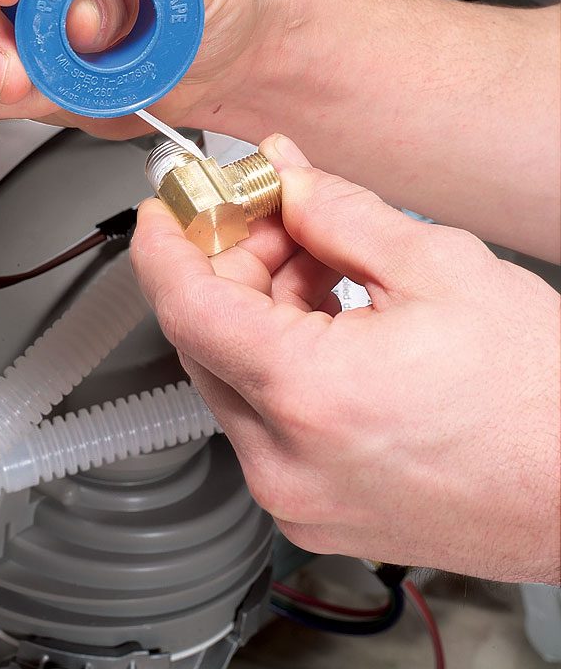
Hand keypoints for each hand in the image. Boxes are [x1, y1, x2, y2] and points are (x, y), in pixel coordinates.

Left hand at [130, 134, 560, 582]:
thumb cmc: (543, 402)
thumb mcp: (439, 269)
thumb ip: (338, 213)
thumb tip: (284, 176)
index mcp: (308, 397)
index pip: (185, 306)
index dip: (165, 244)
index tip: (165, 208)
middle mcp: (286, 463)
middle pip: (204, 337)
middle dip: (228, 263)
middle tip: (268, 214)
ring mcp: (298, 498)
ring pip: (232, 376)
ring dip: (256, 306)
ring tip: (318, 258)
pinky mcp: (316, 512)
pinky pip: (264, 418)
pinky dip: (277, 358)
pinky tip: (325, 313)